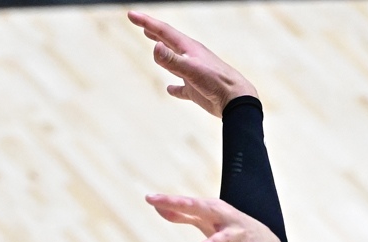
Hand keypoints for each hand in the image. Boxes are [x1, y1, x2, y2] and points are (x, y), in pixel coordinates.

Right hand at [128, 11, 256, 114]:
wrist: (236, 100)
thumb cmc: (216, 82)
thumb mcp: (191, 69)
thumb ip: (172, 59)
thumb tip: (155, 46)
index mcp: (188, 48)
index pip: (163, 31)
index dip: (146, 22)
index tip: (131, 15)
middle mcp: (191, 57)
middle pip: (169, 40)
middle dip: (153, 31)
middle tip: (141, 24)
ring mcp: (194, 73)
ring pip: (174, 60)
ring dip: (163, 52)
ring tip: (154, 45)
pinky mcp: (196, 89)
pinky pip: (182, 87)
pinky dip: (174, 88)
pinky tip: (169, 89)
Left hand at [146, 193, 282, 241]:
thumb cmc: (230, 228)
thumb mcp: (207, 220)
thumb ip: (183, 215)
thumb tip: (159, 209)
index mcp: (212, 208)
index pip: (188, 203)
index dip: (169, 200)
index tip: (149, 198)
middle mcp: (224, 217)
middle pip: (203, 209)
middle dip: (185, 206)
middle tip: (166, 204)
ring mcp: (236, 235)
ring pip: (224, 238)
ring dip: (214, 241)